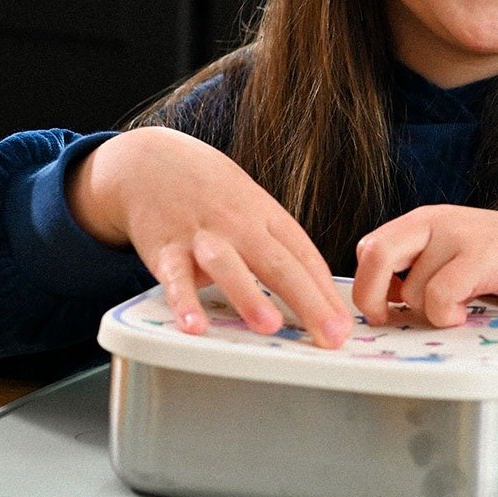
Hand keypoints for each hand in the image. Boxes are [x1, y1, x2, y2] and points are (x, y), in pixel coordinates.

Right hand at [67, 128, 352, 347]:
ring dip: (249, 297)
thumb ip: (278, 247)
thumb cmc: (213, 194)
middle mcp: (240, 226)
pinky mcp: (165, 250)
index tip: (344, 325)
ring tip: (270, 326)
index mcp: (267, 218)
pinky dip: (184, 302)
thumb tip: (314, 293)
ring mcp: (203, 237)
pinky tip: (194, 326)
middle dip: (309, 302)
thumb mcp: (253, 208)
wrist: (153, 162)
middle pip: (279, 265)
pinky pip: (175, 279)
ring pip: (230, 267)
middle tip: (331, 335)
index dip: (327, 293)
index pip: (305, 257)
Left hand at [352, 205, 497, 331]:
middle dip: (371, 296)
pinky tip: (466, 314)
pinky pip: (440, 297)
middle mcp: (435, 221)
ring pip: (413, 289)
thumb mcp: (455, 257)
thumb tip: (382, 302)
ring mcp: (459, 235)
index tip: (382, 309)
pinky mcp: (481, 255)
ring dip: (430, 312)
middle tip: (389, 319)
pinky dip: (447, 315)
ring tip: (459, 308)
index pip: (369, 247)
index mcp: (424, 221)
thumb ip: (420, 269)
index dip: (367, 282)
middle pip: (375, 256)